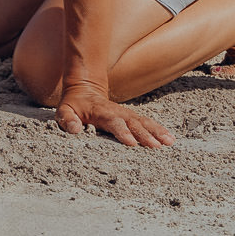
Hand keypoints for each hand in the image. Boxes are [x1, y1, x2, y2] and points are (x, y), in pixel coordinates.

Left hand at [55, 85, 174, 148]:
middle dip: (145, 135)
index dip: (122, 132)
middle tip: (156, 147)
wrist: (85, 88)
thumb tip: (75, 129)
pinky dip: (159, 130)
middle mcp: (117, 113)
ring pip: (144, 122)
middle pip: (133, 124)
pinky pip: (148, 123)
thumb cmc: (74, 104)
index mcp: (101, 113)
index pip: (113, 123)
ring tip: (170, 143)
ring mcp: (126, 114)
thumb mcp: (64, 111)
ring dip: (157, 132)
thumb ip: (68, 119)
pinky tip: (170, 139)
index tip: (132, 143)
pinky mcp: (132, 117)